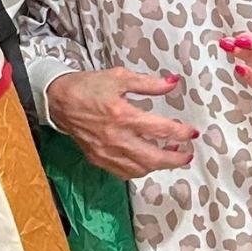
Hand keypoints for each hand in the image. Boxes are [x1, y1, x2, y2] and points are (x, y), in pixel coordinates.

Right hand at [45, 68, 198, 179]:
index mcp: (123, 115)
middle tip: (188, 154)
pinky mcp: (98, 159)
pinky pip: (124, 173)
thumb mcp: (119, 77)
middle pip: (154, 157)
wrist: (59, 101)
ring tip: (169, 156)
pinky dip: (139, 170)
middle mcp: (116, 138)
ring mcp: (107, 152)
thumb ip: (148, 83)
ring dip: (159, 166)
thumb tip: (172, 84)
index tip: (192, 132)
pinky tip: (146, 162)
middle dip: (176, 159)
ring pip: (140, 169)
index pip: (160, 129)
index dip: (181, 132)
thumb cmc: (88, 87)